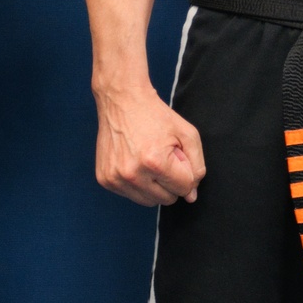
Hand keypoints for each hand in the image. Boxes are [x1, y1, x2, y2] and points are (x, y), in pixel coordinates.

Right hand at [94, 83, 205, 206]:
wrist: (122, 100)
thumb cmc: (156, 115)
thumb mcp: (187, 133)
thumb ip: (197, 165)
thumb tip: (191, 196)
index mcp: (155, 162)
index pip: (184, 188)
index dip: (186, 171)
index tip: (177, 154)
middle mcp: (133, 174)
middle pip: (167, 199)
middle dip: (171, 181)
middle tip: (163, 156)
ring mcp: (116, 178)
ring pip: (149, 201)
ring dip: (155, 185)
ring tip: (149, 160)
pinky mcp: (105, 180)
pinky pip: (131, 195)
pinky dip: (138, 183)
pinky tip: (135, 162)